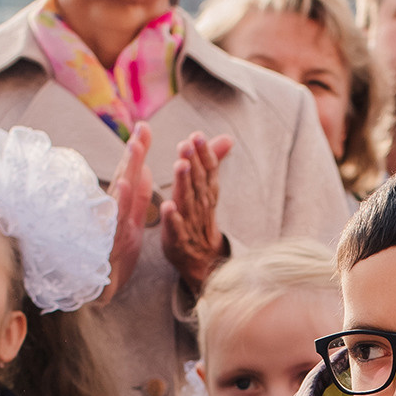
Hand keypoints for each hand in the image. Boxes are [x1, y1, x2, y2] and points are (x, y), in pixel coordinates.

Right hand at [100, 122, 154, 304]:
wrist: (99, 292)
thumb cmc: (113, 256)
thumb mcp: (133, 224)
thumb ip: (139, 198)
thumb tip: (144, 169)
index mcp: (122, 208)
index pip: (129, 174)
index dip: (137, 151)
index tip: (145, 126)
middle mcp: (113, 214)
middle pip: (123, 179)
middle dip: (133, 154)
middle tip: (141, 130)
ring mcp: (109, 229)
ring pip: (118, 197)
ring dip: (126, 172)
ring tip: (135, 149)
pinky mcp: (107, 246)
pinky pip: (114, 224)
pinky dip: (118, 207)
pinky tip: (124, 188)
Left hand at [159, 132, 232, 294]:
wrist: (202, 259)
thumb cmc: (200, 218)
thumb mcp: (208, 190)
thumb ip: (213, 163)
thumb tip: (228, 138)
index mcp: (207, 193)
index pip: (209, 170)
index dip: (204, 154)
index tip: (197, 136)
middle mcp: (201, 206)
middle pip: (198, 182)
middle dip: (194, 162)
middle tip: (187, 144)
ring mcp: (190, 223)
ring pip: (188, 201)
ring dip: (184, 183)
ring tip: (180, 165)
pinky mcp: (178, 240)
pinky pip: (177, 229)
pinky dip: (173, 218)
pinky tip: (167, 206)